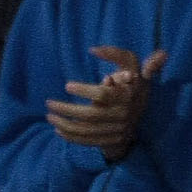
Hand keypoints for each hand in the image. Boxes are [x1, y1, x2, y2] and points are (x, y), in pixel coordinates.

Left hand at [48, 46, 166, 162]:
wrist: (142, 110)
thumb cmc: (130, 81)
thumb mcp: (130, 64)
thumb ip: (117, 54)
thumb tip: (93, 49)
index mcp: (128, 94)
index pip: (103, 95)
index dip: (84, 91)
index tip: (67, 86)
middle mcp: (123, 114)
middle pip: (90, 115)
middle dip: (66, 110)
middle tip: (49, 103)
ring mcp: (117, 130)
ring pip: (86, 130)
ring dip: (64, 124)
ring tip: (49, 116)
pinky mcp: (111, 141)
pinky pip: (88, 141)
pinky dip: (71, 137)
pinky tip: (58, 129)